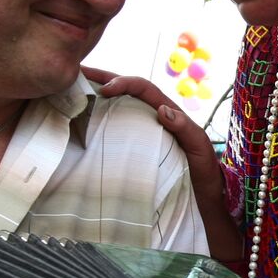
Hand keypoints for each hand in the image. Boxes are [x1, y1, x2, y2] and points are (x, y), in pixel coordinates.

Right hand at [83, 67, 244, 263]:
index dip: (123, 82)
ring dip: (95, 97)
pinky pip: (115, 131)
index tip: (103, 90)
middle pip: (126, 91)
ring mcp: (143, 134)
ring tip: (72, 91)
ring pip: (117, 108)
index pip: (143, 89)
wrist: (205, 205)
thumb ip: (186, 129)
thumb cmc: (205, 176)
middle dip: (102, 78)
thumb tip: (162, 110)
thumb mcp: (200, 150)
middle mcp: (153, 119)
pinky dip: (97, 122)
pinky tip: (80, 124)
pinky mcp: (135, 151)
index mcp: (169, 113)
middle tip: (76, 73)